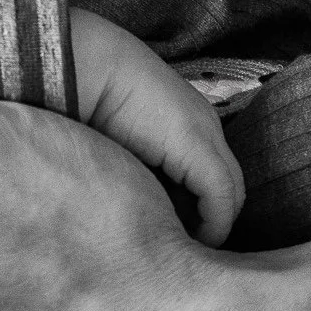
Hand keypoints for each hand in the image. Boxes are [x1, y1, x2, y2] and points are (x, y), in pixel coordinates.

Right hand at [68, 6, 241, 244]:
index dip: (198, 208)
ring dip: (210, 225)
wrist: (80, 61)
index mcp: (184, 118)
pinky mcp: (200, 149)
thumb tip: (146, 206)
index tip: (177, 234)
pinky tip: (187, 241)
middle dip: (210, 219)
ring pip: (230, 195)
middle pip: (227, 186)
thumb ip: (140, 164)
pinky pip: (221, 201)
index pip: (209, 174)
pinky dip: (211, 227)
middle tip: (186, 249)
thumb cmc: (84, 97)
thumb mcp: (119, 139)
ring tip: (184, 248)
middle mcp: (204, 124)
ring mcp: (207, 133)